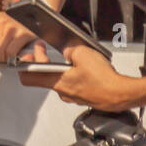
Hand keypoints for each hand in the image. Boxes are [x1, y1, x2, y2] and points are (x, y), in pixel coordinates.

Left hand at [0, 10, 42, 62]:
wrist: (35, 16)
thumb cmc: (12, 20)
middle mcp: (0, 21)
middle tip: (1, 56)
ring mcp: (12, 28)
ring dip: (4, 59)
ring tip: (8, 56)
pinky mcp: (23, 35)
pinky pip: (12, 53)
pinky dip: (13, 58)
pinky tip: (16, 56)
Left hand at [19, 44, 137, 111]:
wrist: (120, 94)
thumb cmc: (104, 79)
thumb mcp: (83, 54)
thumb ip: (70, 49)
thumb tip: (67, 50)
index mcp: (56, 81)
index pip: (27, 76)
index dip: (25, 63)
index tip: (31, 53)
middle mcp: (61, 91)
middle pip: (42, 76)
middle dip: (42, 61)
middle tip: (44, 50)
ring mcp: (71, 95)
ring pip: (57, 80)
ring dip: (58, 68)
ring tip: (69, 59)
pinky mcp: (81, 96)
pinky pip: (71, 85)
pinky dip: (71, 76)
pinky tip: (82, 69)